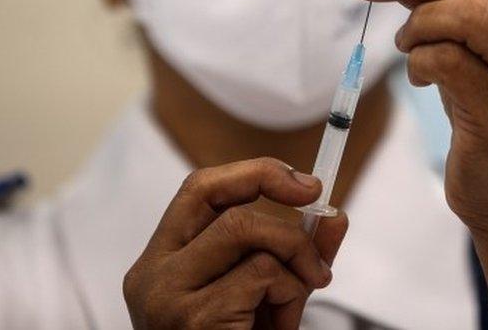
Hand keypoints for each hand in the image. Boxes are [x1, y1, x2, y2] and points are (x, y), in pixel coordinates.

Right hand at [123, 158, 348, 329]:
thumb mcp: (271, 298)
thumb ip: (297, 258)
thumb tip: (336, 216)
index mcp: (161, 261)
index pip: (198, 190)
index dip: (250, 172)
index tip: (302, 181)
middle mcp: (152, 274)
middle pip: (212, 195)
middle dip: (270, 183)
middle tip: (318, 200)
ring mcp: (166, 296)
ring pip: (245, 228)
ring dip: (292, 254)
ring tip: (300, 292)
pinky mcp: (192, 318)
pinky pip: (261, 273)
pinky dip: (290, 289)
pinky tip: (281, 322)